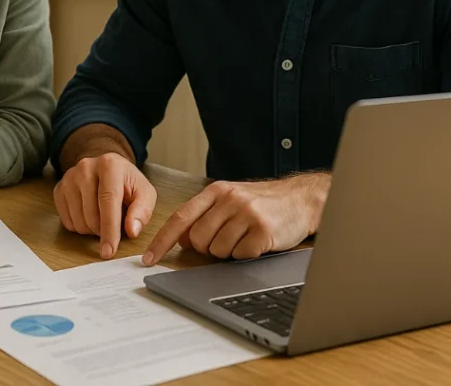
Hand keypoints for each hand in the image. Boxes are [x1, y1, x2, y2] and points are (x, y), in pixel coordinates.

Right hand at [53, 152, 156, 258]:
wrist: (109, 170)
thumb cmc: (127, 184)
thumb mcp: (144, 194)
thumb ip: (142, 212)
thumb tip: (131, 231)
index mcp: (110, 165)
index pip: (108, 201)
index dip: (110, 229)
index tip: (109, 251)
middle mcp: (86, 167)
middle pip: (91, 214)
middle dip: (103, 231)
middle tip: (114, 225)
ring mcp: (69, 177)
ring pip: (78, 221)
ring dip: (92, 230)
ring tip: (102, 218)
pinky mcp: (59, 188)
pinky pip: (67, 221)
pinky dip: (80, 226)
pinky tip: (89, 215)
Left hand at [143, 173, 330, 264]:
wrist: (301, 199)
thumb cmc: (263, 203)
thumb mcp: (231, 200)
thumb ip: (205, 216)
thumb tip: (183, 240)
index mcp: (216, 191)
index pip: (181, 218)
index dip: (162, 241)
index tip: (149, 259)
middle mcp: (229, 199)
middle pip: (199, 240)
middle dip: (209, 248)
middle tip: (228, 239)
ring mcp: (247, 214)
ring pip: (218, 251)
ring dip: (230, 252)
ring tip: (246, 237)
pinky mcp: (263, 231)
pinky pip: (241, 256)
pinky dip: (247, 255)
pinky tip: (258, 241)